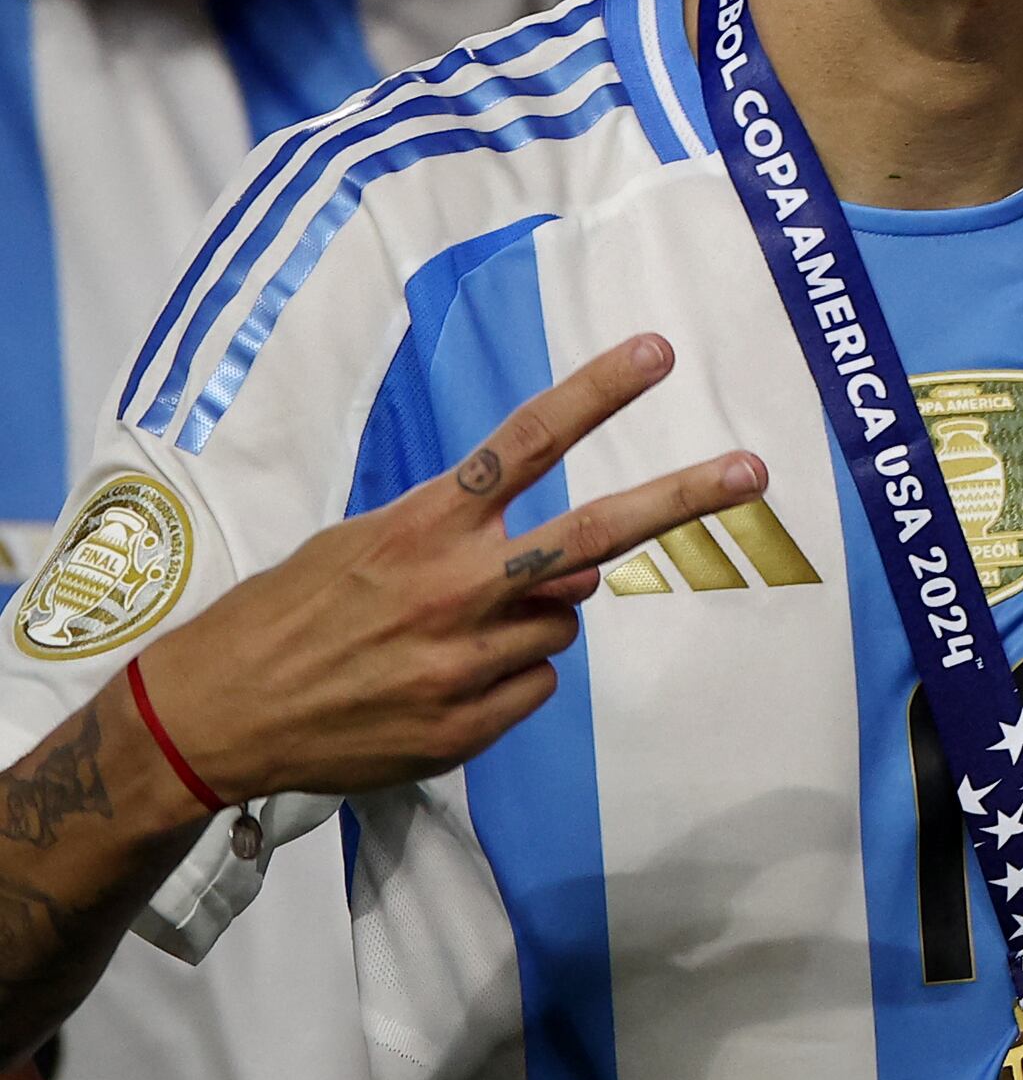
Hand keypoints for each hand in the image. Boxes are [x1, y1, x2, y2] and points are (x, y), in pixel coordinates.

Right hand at [145, 336, 759, 806]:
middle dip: (680, 499)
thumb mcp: (360, 547)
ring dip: (529, 625)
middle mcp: (455, 587)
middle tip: (755, 470)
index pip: (522, 443)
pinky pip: (533, 690)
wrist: (210, 718)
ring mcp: (464, 661)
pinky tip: (437, 686)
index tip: (658, 352)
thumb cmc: (288, 615)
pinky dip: (506, 682)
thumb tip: (573, 573)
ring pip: (561, 626)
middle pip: (594, 535)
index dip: (594, 394)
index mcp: (423, 527)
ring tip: (442, 638)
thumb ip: (465, 541)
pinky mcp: (464, 727)